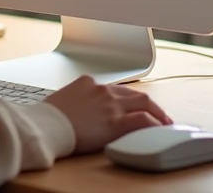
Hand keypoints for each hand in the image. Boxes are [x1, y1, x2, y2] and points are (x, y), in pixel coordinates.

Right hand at [44, 75, 172, 154]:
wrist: (46, 125)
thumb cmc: (48, 117)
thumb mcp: (61, 100)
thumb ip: (75, 100)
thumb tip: (77, 109)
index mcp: (87, 83)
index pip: (114, 89)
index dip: (127, 99)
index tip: (132, 105)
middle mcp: (102, 90)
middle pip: (133, 93)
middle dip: (149, 103)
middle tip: (157, 113)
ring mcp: (110, 105)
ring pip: (144, 103)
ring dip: (158, 113)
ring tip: (165, 122)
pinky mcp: (116, 122)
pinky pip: (143, 120)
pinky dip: (155, 124)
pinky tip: (160, 129)